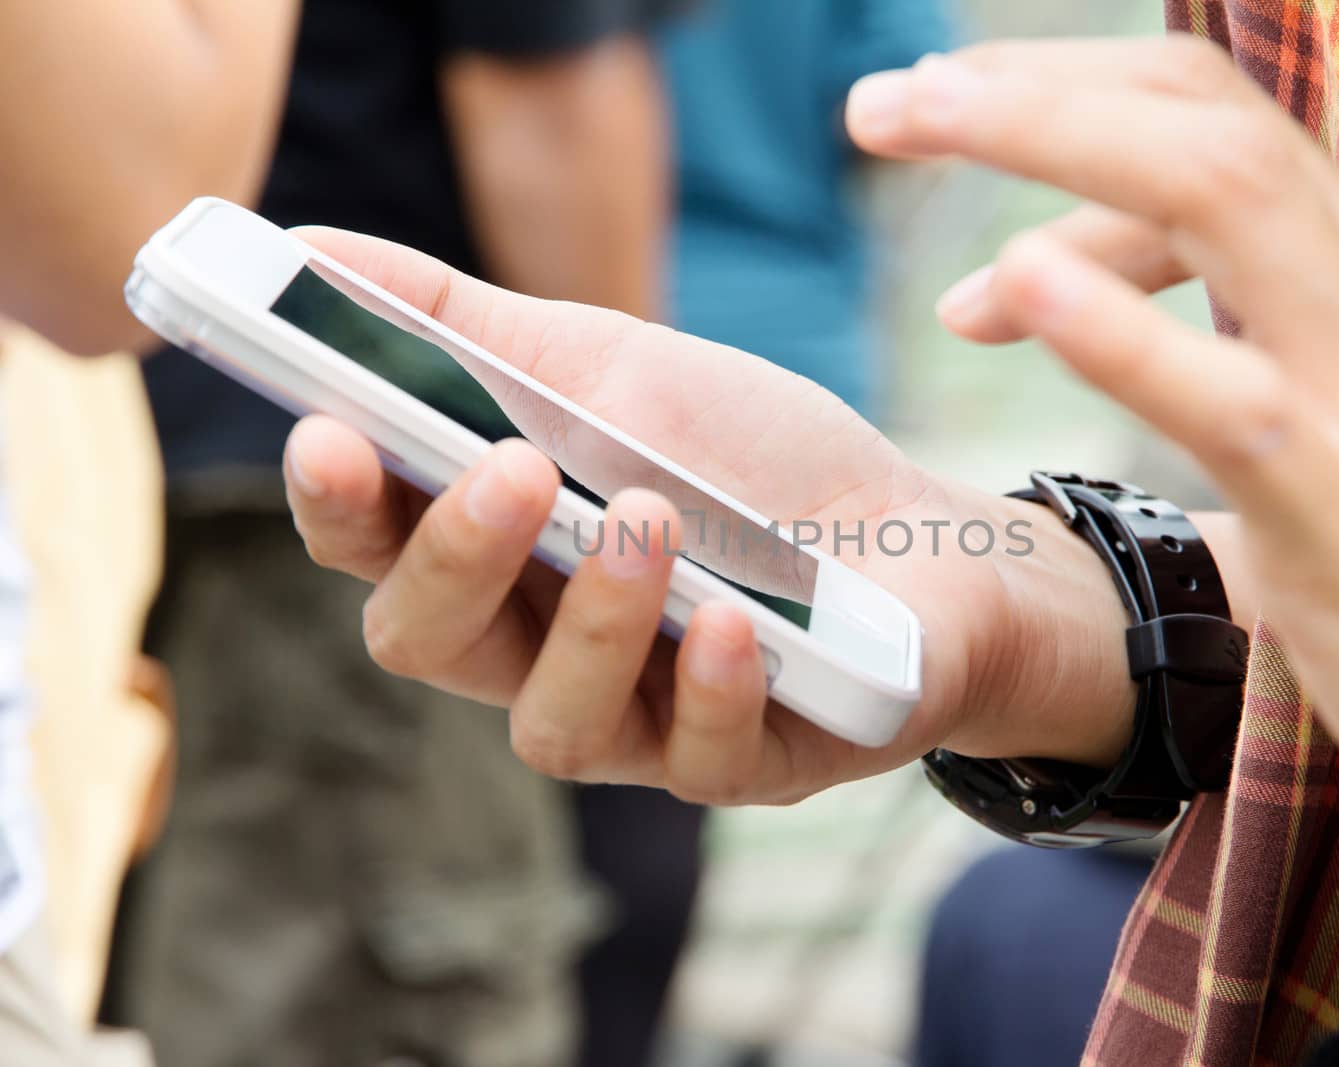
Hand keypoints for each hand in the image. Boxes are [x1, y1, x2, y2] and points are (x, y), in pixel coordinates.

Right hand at [284, 228, 1136, 805]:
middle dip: (455, 557)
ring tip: (646, 518)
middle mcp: (540, 648)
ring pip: (553, 723)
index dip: (340, 502)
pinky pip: (696, 756)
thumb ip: (466, 326)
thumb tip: (309, 247)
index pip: (375, 547)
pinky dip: (708, 685)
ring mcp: (638, 718)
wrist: (921, 534)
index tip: (330, 431)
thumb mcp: (615, 366)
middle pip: (431, 641)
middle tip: (509, 467)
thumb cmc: (750, 453)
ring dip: (593, 619)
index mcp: (495, 551)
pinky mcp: (737, 761)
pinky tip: (735, 622)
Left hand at [847, 40, 1338, 932]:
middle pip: (1204, 118)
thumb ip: (1293, 325)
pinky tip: (1010, 291)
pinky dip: (1109, 327)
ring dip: (1029, 133)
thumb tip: (1112, 277)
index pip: (1235, 142)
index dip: (1079, 144)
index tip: (977, 214)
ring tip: (887, 120)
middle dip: (1029, 88)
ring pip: (1208, 189)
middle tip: (889, 100)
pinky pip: (1217, 387)